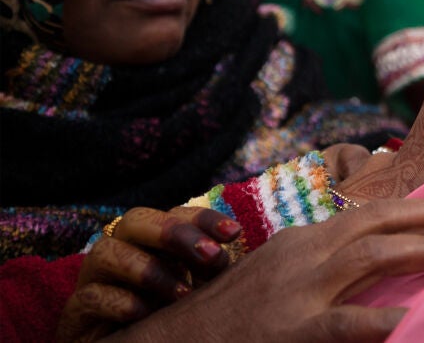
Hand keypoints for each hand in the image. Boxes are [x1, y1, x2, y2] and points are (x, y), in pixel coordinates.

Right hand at [56, 207, 240, 342]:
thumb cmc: (168, 317)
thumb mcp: (196, 290)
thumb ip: (210, 268)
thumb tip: (240, 250)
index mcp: (152, 242)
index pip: (175, 214)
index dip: (203, 219)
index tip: (234, 234)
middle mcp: (120, 251)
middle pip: (134, 220)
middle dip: (174, 233)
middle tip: (210, 256)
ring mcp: (93, 279)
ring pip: (104, 252)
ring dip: (147, 269)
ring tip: (181, 294)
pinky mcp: (75, 313)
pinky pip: (89, 296)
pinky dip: (119, 302)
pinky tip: (144, 314)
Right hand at [103, 198, 423, 342]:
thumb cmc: (232, 315)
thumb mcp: (278, 273)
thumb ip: (323, 263)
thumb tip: (375, 260)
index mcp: (303, 239)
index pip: (370, 212)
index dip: (417, 209)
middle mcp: (304, 254)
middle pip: (379, 222)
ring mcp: (299, 291)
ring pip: (373, 256)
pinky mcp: (296, 331)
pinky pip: (353, 323)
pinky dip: (390, 320)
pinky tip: (418, 321)